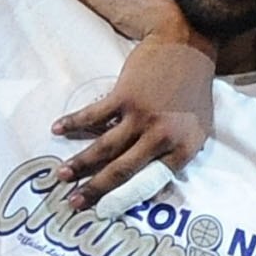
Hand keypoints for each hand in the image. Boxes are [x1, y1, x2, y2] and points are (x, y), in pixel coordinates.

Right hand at [51, 31, 215, 207]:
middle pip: (121, 171)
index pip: (149, 184)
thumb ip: (176, 152)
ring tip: (60, 175)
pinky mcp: (124, 96)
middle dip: (94, 190)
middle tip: (73, 203)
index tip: (102, 211)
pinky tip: (57, 129)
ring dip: (79, 163)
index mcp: (184, 149)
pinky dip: (73, 123)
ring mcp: (142, 116)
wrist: (188, 44)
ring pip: (104, 148)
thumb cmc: (193, 88)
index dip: (123, 199)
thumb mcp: (198, 127)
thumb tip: (149, 178)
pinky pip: (93, 116)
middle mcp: (162, 137)